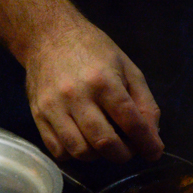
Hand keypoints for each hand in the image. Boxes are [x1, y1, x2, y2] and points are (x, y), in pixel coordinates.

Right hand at [24, 22, 163, 162]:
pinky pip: (58, 151)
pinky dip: (75, 154)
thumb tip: (152, 137)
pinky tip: (84, 142)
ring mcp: (54, 108)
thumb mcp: (128, 69)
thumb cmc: (94, 51)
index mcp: (103, 81)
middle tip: (129, 149)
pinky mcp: (38, 116)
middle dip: (124, 154)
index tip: (154, 153)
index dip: (146, 143)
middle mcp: (77, 96)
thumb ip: (145, 103)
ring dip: (99, 156)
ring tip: (106, 144)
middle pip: (105, 142)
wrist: (48, 36)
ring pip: (80, 151)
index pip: (130, 121)